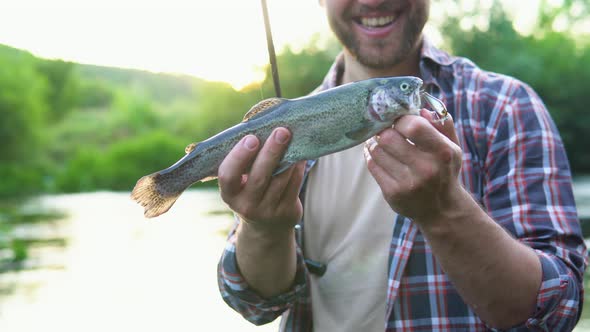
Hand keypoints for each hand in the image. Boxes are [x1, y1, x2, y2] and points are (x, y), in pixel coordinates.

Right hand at [218, 127, 305, 231]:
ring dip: (288, 156)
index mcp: (230, 194)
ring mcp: (268, 212)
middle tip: (281, 131)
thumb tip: (264, 126)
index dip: (239, 157)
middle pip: (259, 177)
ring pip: (280, 180)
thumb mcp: (241, 182)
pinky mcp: (287, 212)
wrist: (266, 227)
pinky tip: (300, 153)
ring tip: (292, 136)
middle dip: (270, 152)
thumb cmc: (251, 191)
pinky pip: (294, 185)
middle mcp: (246, 206)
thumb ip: (246, 160)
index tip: (251, 138)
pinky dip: (298, 167)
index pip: (228, 176)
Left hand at [364, 109, 462, 223]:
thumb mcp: (452, 147)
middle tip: (385, 129)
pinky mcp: (392, 193)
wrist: (441, 210)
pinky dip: (371, 156)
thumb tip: (421, 108)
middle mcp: (425, 169)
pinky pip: (372, 166)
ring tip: (380, 140)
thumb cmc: (444, 170)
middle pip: (388, 138)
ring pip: (376, 151)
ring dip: (375, 142)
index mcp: (442, 152)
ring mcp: (407, 183)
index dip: (401, 119)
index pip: (413, 126)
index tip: (399, 120)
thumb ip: (442, 124)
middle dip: (384, 130)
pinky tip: (377, 154)